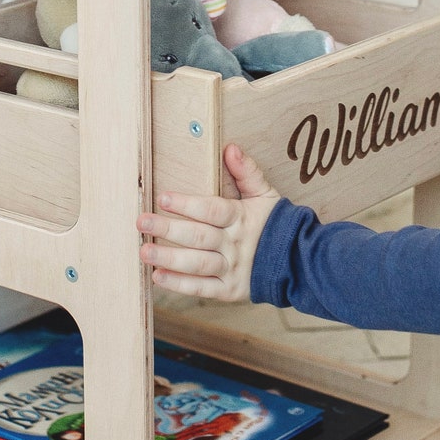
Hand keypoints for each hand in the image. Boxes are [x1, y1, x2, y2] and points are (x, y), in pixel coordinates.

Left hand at [137, 144, 280, 300]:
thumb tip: (230, 148)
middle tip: (142, 221)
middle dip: (168, 229)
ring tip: (144, 251)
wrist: (297, 262)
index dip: (187, 204)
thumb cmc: (274, 224)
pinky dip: (179, 284)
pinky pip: (202, 288)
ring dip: (169, 258)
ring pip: (198, 264)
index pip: (212, 210)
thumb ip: (247, 172)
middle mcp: (235, 245)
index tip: (163, 197)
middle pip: (199, 236)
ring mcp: (232, 269)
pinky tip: (158, 276)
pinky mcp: (229, 291)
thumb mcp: (265, 195)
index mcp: (241, 218)